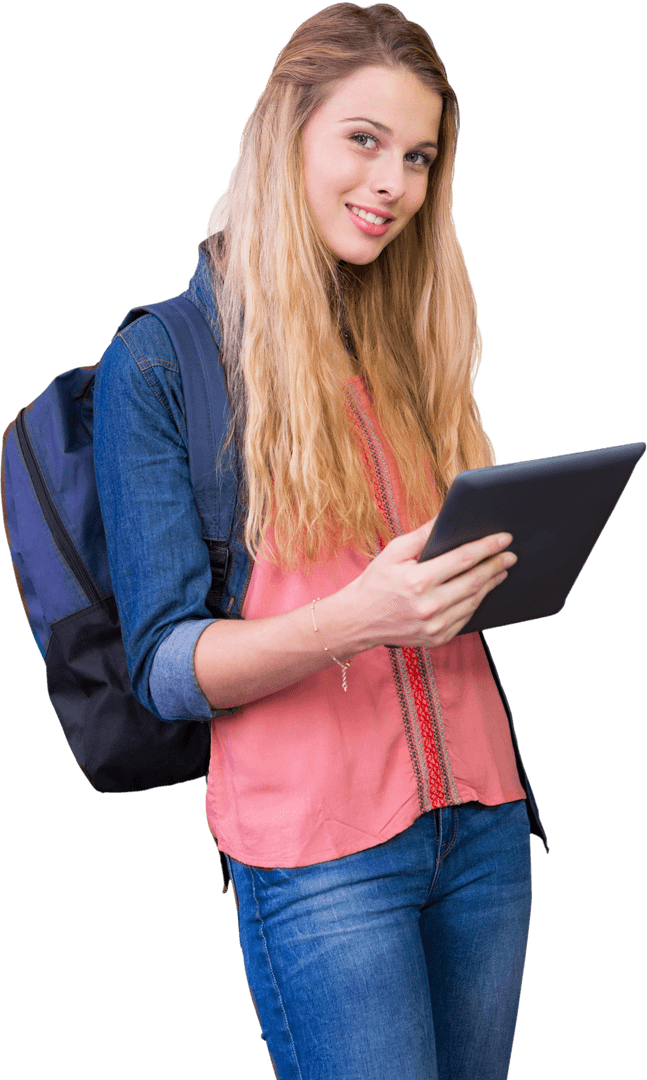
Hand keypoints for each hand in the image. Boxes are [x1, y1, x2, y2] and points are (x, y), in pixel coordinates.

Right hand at [348, 517, 516, 649]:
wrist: (358, 620)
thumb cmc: (375, 583)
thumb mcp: (394, 552)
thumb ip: (422, 535)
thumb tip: (445, 516)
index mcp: (418, 581)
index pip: (463, 559)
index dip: (487, 547)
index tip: (503, 538)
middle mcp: (429, 606)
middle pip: (474, 581)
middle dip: (496, 565)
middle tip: (510, 555)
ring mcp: (435, 626)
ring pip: (474, 601)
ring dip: (490, 584)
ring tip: (500, 571)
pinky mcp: (438, 638)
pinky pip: (466, 618)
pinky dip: (476, 602)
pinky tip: (481, 590)